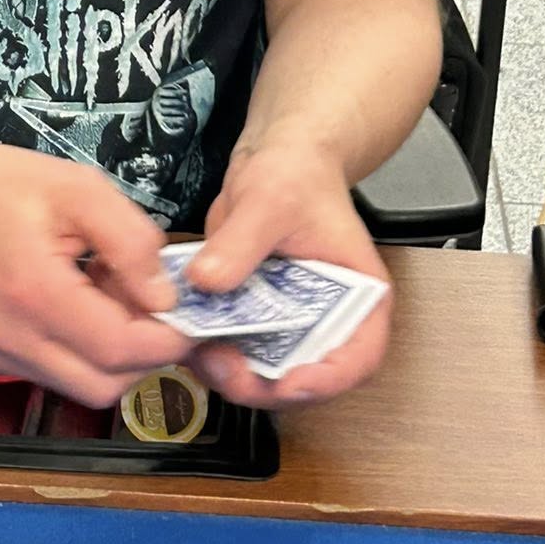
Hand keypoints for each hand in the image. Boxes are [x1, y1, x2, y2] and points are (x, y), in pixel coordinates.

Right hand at [0, 146, 190, 407]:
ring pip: (82, 388)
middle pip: (105, 385)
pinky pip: (56, 374)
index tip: (188, 315)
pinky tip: (80, 305)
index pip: (119, 349)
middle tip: (151, 304)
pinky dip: (83, 353)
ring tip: (111, 298)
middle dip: (144, 355)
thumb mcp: (77, 188)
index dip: (167, 340)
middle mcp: (11, 337)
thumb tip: (165, 295)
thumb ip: (130, 241)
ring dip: (114, 357)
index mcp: (34, 291)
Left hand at [182, 141, 392, 411]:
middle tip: (218, 365)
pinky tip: (185, 334)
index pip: (358, 357)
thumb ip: (241, 241)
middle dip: (262, 384)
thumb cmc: (294, 174)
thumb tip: (206, 281)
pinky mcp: (255, 318)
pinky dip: (211, 351)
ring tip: (194, 350)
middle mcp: (329, 320)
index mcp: (360, 297)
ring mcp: (290, 323)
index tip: (285, 382)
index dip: (326, 381)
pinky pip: (236, 349)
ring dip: (230, 373)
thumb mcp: (270, 199)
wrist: (274, 159)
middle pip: (305, 376)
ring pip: (266, 372)